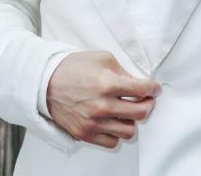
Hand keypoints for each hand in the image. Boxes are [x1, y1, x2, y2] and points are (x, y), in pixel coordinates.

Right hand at [46, 50, 161, 148]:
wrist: (46, 83)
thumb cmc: (74, 68)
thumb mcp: (102, 58)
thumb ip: (123, 71)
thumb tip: (139, 83)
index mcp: (107, 83)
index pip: (142, 89)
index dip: (153, 88)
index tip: (154, 88)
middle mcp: (102, 105)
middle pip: (140, 112)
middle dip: (148, 104)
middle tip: (146, 100)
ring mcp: (93, 122)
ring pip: (129, 131)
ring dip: (132, 120)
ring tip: (128, 111)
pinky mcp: (85, 134)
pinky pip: (112, 142)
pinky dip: (117, 132)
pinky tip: (114, 121)